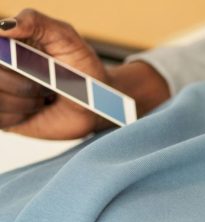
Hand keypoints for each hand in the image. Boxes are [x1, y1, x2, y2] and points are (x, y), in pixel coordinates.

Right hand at [0, 9, 107, 138]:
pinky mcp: (3, 117)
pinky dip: (19, 115)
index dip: (7, 58)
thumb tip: (5, 26)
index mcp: (5, 43)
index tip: (22, 60)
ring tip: (44, 95)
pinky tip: (35, 109)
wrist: (95, 102)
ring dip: (24, 100)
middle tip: (46, 82)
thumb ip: (36, 22)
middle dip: (22, 82)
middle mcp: (0, 66)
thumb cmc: (80, 67)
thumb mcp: (64, 36)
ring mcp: (0, 91)